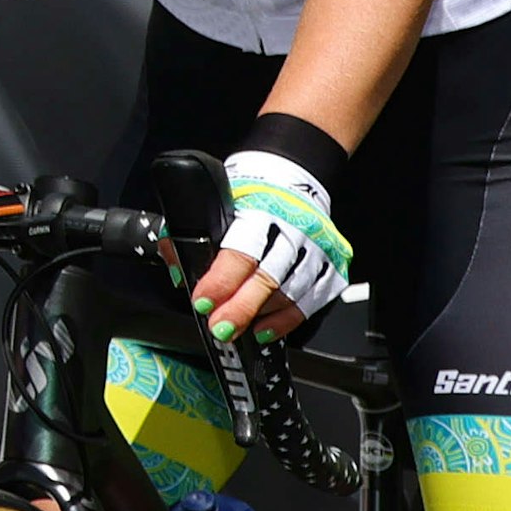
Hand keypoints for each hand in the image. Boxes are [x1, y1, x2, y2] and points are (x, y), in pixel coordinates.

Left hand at [196, 149, 349, 339]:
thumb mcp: (218, 204)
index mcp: (260, 210)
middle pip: (268, 277)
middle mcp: (294, 229)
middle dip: (241, 308)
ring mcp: (317, 248)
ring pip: (292, 292)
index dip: (221, 281)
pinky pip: (313, 300)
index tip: (203, 302)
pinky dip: (289, 319)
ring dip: (264, 316)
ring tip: (242, 332)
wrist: (293, 179)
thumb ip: (194, 235)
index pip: (240, 251)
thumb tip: (178, 269)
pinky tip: (267, 328)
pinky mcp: (332, 263)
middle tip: (221, 328)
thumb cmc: (251, 196)